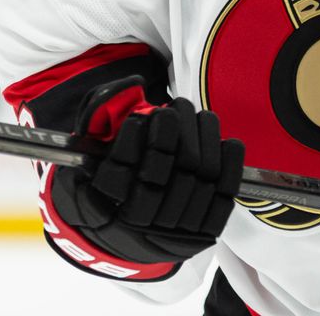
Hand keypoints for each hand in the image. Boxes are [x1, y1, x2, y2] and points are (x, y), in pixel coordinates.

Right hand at [50, 76, 244, 264]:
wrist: (124, 230)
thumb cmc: (106, 174)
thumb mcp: (89, 145)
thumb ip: (102, 109)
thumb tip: (133, 84)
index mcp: (100, 204)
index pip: (122, 170)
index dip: (141, 138)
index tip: (154, 114)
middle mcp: (136, 223)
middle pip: (166, 170)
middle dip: (177, 129)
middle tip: (178, 108)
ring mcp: (171, 232)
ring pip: (198, 178)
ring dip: (204, 138)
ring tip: (199, 117)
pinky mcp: (202, 233)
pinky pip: (224, 196)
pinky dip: (230, 164)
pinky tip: (227, 142)